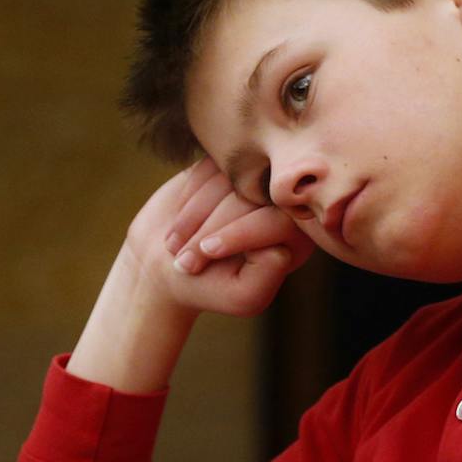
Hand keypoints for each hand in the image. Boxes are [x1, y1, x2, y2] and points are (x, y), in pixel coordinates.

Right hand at [128, 157, 312, 318]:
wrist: (167, 266)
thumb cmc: (211, 286)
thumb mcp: (243, 296)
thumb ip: (268, 277)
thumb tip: (279, 248)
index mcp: (295, 235)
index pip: (278, 221)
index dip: (239, 234)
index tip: (206, 252)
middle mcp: (278, 203)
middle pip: (250, 196)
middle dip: (210, 227)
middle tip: (184, 260)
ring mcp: (251, 179)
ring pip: (225, 178)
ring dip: (194, 214)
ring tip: (174, 246)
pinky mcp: (225, 165)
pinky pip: (207, 166)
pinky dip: (188, 195)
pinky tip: (179, 223)